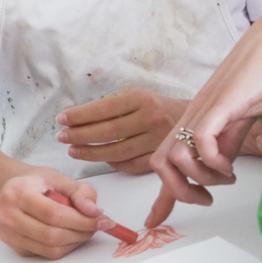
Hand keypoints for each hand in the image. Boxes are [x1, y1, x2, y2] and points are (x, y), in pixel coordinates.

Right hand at [0, 171, 103, 259]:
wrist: (11, 190)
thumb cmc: (36, 183)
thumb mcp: (60, 178)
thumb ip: (81, 192)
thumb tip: (94, 212)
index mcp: (17, 192)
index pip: (54, 214)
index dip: (82, 220)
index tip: (102, 220)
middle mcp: (6, 215)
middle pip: (52, 235)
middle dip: (82, 232)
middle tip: (97, 225)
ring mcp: (7, 233)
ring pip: (51, 248)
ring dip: (76, 241)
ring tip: (85, 228)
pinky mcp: (14, 247)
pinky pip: (46, 254)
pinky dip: (65, 247)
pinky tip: (71, 234)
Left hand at [57, 90, 186, 172]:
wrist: (200, 120)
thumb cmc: (163, 108)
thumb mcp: (142, 97)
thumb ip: (117, 107)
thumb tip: (81, 117)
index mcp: (143, 99)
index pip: (103, 108)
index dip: (79, 115)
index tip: (61, 119)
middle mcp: (151, 118)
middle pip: (107, 131)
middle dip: (79, 135)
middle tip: (62, 137)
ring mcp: (157, 140)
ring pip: (116, 151)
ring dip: (90, 153)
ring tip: (73, 150)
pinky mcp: (161, 157)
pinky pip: (130, 165)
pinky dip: (112, 163)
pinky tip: (101, 160)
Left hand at [150, 0, 261, 214]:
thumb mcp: (242, 116)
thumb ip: (228, 140)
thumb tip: (222, 167)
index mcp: (196, 117)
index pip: (164, 159)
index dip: (160, 195)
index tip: (156, 221)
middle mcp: (193, 115)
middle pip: (157, 163)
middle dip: (176, 192)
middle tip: (206, 200)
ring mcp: (204, 110)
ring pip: (173, 157)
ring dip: (199, 179)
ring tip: (225, 178)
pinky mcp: (222, 105)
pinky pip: (201, 141)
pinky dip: (213, 162)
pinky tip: (231, 164)